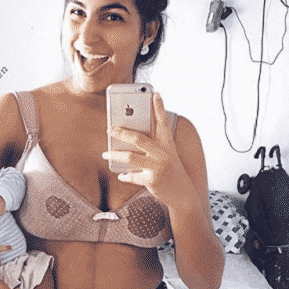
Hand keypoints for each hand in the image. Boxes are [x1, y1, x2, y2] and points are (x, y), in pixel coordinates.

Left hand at [103, 93, 192, 207]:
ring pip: (130, 157)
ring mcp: (158, 167)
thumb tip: (126, 140)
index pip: (163, 123)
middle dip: (121, 132)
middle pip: (139, 139)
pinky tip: (120, 175)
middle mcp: (164, 153)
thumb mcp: (166, 156)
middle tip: (109, 129)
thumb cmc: (171, 171)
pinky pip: (132, 176)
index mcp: (168, 144)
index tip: (155, 93)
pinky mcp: (153, 180)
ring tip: (105, 155)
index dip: (159, 108)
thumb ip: (151, 147)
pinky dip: (124, 176)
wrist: (183, 195)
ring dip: (115, 155)